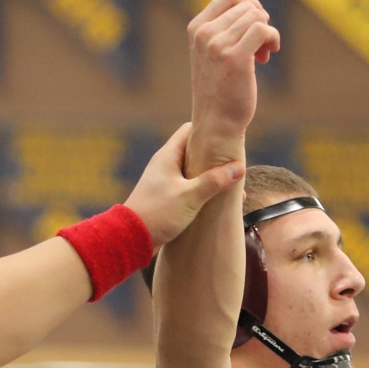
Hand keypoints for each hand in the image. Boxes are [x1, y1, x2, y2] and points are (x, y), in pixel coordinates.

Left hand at [123, 123, 246, 247]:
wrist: (130, 238)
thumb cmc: (158, 213)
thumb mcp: (190, 196)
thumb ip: (214, 181)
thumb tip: (238, 168)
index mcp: (168, 155)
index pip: (190, 129)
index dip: (209, 130)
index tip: (228, 137)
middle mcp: (165, 164)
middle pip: (194, 150)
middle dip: (214, 156)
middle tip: (235, 161)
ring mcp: (165, 180)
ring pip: (192, 171)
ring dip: (210, 176)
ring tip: (232, 183)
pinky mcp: (166, 196)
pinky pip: (188, 187)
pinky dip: (202, 190)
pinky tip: (217, 201)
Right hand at [187, 0, 279, 164]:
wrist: (217, 122)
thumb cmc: (218, 87)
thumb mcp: (212, 48)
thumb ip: (218, 19)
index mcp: (196, 28)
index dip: (248, 6)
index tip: (251, 28)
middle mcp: (204, 34)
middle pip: (246, 4)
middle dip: (260, 20)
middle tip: (261, 45)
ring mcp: (218, 45)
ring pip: (256, 16)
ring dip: (267, 32)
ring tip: (264, 53)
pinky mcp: (236, 58)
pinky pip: (263, 30)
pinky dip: (273, 39)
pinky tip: (269, 54)